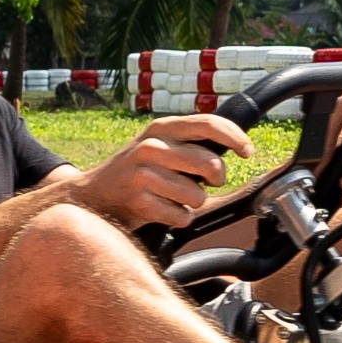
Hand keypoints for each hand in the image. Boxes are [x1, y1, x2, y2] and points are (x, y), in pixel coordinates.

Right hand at [73, 115, 250, 234]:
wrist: (93, 195)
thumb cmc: (137, 170)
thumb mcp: (159, 145)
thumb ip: (190, 142)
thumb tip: (234, 145)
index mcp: (161, 128)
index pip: (208, 123)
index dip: (234, 137)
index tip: (248, 151)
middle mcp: (152, 147)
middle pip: (209, 164)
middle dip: (215, 179)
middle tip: (206, 182)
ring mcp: (143, 174)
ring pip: (197, 195)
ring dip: (193, 203)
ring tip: (175, 198)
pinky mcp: (139, 202)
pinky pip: (181, 216)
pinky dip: (178, 219)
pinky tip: (163, 210)